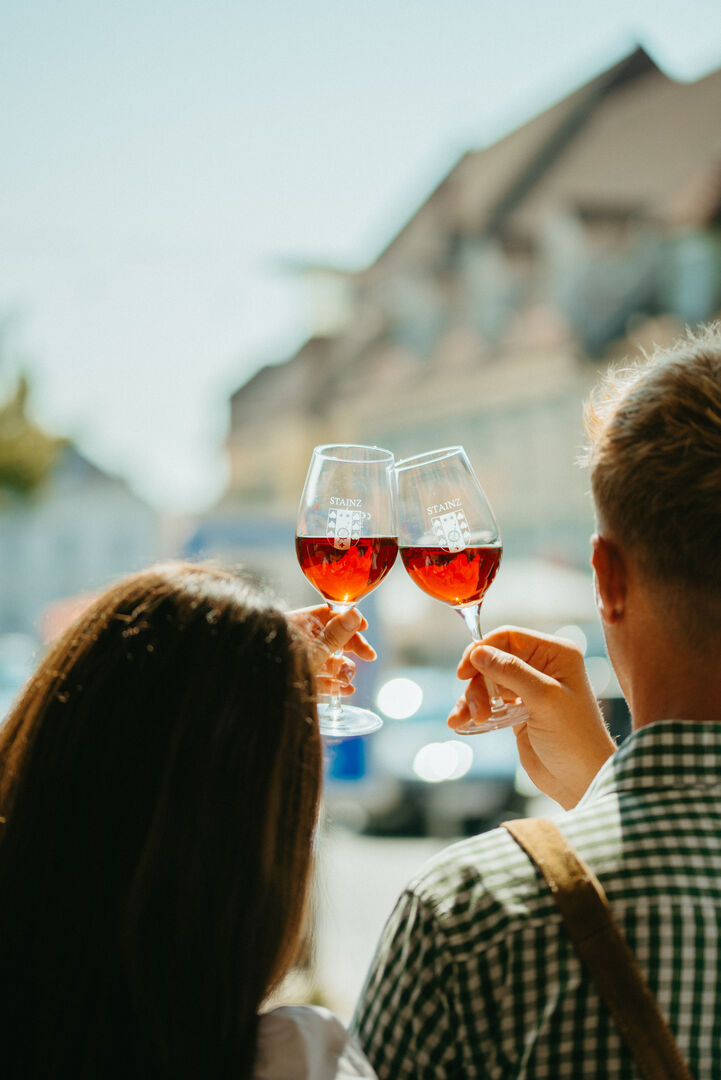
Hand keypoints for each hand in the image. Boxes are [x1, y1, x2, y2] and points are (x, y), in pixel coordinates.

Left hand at [287, 606, 375, 696]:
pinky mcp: (299, 680)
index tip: (365, 628)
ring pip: (328, 661)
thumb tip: (355, 614)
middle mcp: (300, 640)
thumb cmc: (281, 664)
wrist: (254, 693)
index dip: (348, 620)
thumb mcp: (314, 650)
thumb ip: (336, 634)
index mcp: (299, 624)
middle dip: (352, 647)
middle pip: (333, 638)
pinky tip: (346, 691)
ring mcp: (300, 660)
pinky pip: (320, 679)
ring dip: (344, 669)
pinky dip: (334, 684)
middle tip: (369, 656)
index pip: (329, 614)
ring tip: (349, 680)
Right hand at [448, 626, 616, 808]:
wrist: (581, 782)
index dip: (483, 649)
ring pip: (487, 682)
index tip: (464, 671)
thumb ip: (511, 671)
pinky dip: (473, 711)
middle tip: (476, 710)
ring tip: (470, 722)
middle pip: (493, 660)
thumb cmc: (574, 738)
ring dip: (473, 700)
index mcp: (556, 654)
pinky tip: (461, 724)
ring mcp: (528, 689)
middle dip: (478, 683)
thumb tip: (478, 652)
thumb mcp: (543, 698)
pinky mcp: (518, 711)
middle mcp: (542, 666)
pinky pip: (488, 702)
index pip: (509, 637)